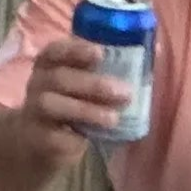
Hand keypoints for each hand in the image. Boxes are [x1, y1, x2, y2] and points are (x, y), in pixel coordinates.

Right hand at [18, 38, 132, 151]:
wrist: (38, 141)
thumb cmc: (71, 104)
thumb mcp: (83, 84)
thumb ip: (110, 69)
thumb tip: (156, 49)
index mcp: (49, 65)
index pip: (55, 50)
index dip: (75, 49)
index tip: (101, 53)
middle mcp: (37, 84)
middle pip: (59, 78)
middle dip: (93, 85)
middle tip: (124, 93)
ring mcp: (34, 111)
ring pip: (52, 105)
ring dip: (85, 110)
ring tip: (113, 119)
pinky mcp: (37, 138)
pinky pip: (54, 136)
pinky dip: (74, 137)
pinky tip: (90, 139)